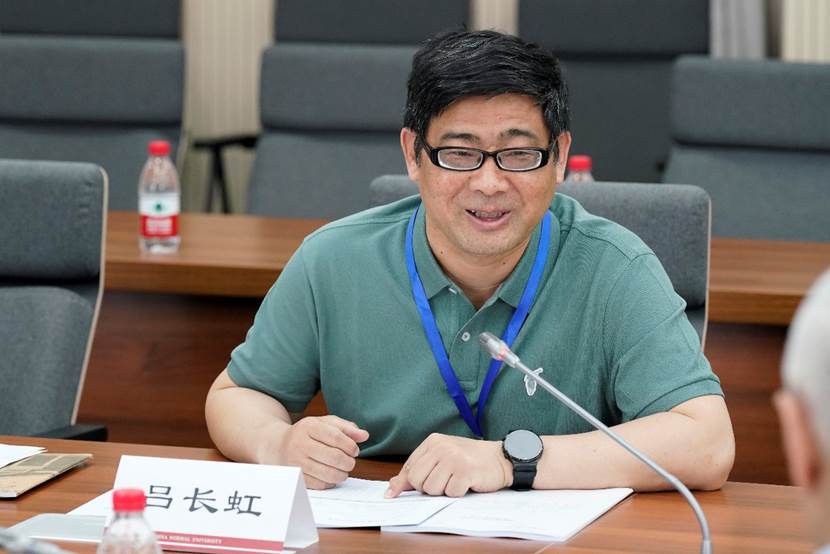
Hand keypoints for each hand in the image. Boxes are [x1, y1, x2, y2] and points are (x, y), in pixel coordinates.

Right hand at [269, 415, 368, 489]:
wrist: (278, 445)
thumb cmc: (307, 433)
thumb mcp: (325, 423)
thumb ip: (346, 427)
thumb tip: (364, 436)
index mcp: (309, 427)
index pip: (336, 437)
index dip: (350, 446)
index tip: (355, 450)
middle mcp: (300, 444)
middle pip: (334, 457)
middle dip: (349, 462)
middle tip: (350, 461)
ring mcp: (297, 462)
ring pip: (328, 474)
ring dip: (342, 474)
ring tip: (343, 469)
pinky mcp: (297, 477)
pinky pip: (321, 485)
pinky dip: (331, 482)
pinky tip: (331, 475)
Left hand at [385, 433, 511, 497]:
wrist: (500, 458)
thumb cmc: (469, 460)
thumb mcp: (441, 459)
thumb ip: (417, 471)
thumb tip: (391, 489)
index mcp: (432, 442)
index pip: (409, 468)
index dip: (406, 484)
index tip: (396, 495)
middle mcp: (441, 447)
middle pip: (417, 480)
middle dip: (428, 488)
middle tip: (444, 481)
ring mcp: (453, 458)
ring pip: (431, 489)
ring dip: (444, 491)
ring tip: (456, 480)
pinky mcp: (465, 471)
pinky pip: (450, 493)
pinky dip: (458, 493)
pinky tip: (466, 483)